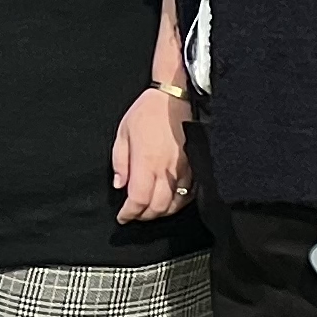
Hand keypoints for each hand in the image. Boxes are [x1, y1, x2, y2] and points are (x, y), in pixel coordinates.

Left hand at [112, 90, 192, 224]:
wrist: (176, 98)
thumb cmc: (146, 113)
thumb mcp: (122, 134)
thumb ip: (120, 162)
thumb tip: (119, 185)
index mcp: (146, 163)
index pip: (138, 200)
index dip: (129, 213)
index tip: (122, 217)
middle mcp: (167, 170)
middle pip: (158, 207)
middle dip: (144, 216)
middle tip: (134, 215)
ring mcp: (185, 170)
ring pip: (175, 204)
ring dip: (161, 212)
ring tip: (149, 210)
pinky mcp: (197, 167)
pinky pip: (190, 194)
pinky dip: (178, 203)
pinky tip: (169, 202)